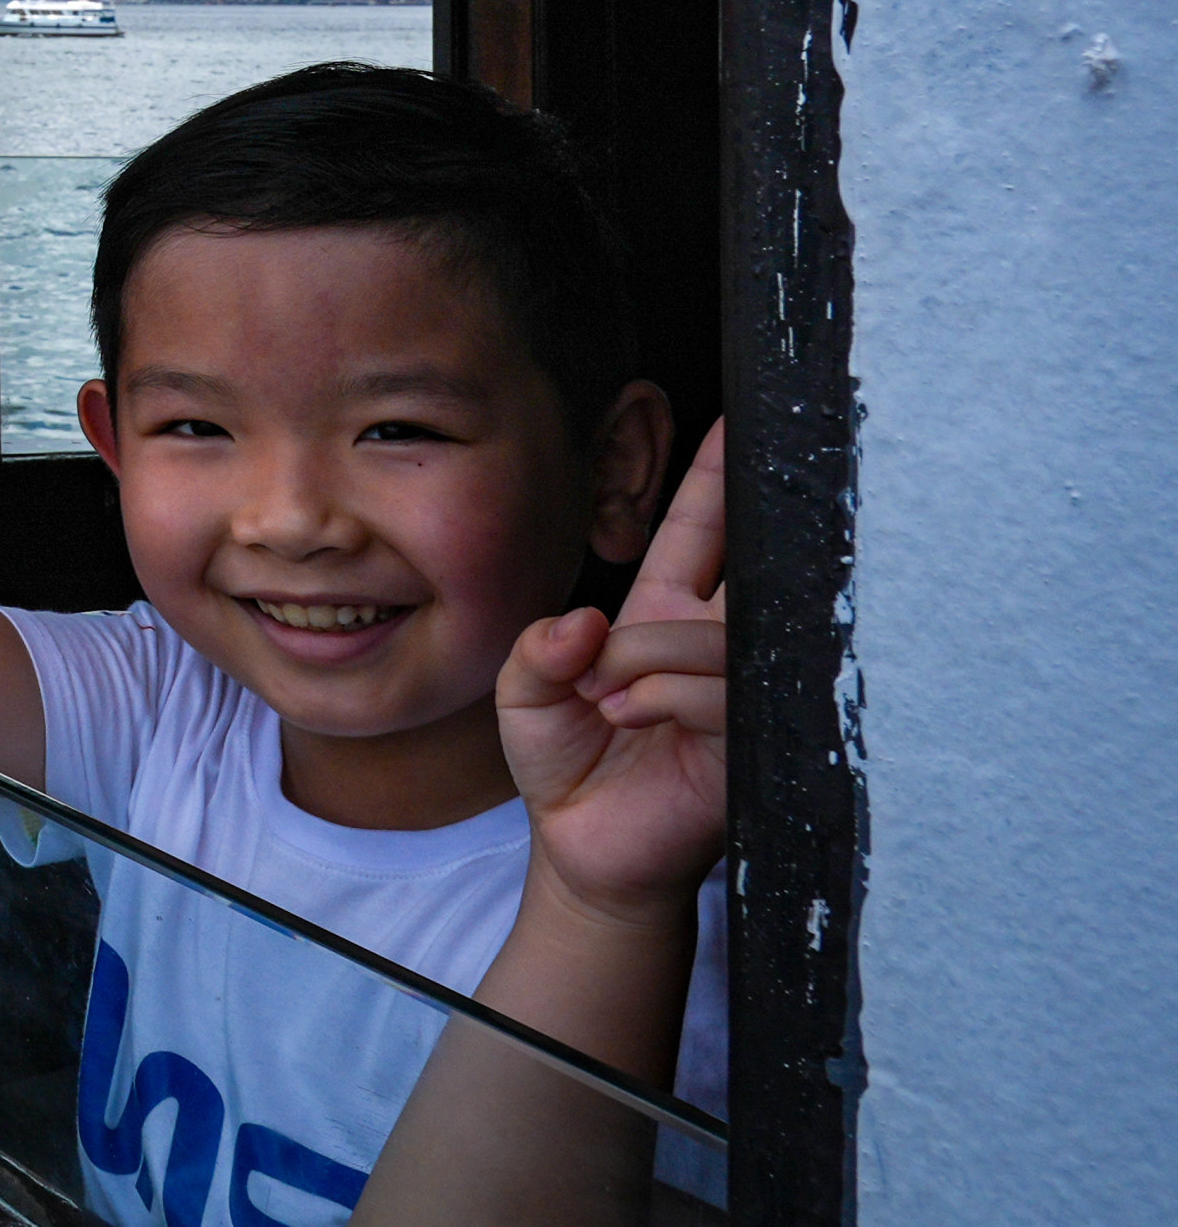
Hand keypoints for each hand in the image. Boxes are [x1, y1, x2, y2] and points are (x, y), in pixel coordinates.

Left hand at [498, 420, 727, 933]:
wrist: (584, 850)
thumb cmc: (566, 762)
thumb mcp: (525, 692)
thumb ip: (539, 648)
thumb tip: (584, 623)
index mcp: (663, 615)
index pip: (700, 534)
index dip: (717, 480)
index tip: (737, 424)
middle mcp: (711, 644)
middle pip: (737, 571)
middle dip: (732, 539)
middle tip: (678, 569)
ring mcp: (738, 692)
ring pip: (717, 636)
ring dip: (647, 656)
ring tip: (602, 692)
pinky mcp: (750, 742)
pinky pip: (721, 693)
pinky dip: (662, 696)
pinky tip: (625, 715)